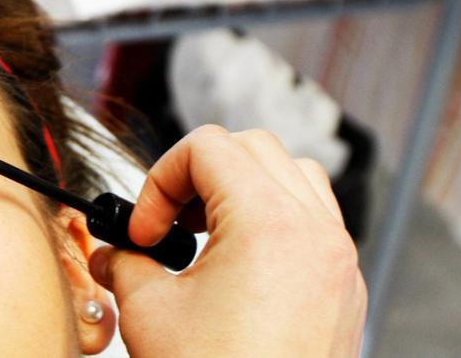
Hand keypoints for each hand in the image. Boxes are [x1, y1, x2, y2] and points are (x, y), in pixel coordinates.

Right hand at [90, 126, 366, 356]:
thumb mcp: (149, 312)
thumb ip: (125, 263)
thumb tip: (116, 253)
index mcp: (270, 222)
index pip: (207, 147)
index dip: (160, 179)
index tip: (145, 229)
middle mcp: (315, 232)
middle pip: (253, 148)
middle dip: (200, 177)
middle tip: (169, 225)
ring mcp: (337, 260)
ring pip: (295, 176)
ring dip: (244, 190)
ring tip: (207, 237)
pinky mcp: (343, 290)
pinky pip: (316, 223)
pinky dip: (277, 222)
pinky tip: (240, 267)